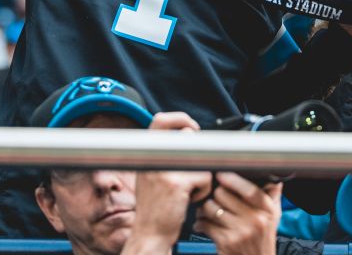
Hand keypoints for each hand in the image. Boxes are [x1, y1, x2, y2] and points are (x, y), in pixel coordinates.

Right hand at [121, 112, 209, 254]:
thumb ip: (164, 153)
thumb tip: (190, 134)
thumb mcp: (151, 173)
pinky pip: (205, 178)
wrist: (149, 232)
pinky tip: (189, 200)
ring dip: (201, 177)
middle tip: (188, 175)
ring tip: (187, 190)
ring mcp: (163, 169)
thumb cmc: (155, 205)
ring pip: (200, 159)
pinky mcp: (177, 184)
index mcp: (146, 153)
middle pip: (189, 138)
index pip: (161, 119)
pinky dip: (203, 191)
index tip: (192, 127)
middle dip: (197, 157)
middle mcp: (152, 157)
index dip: (181, 119)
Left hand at [195, 172, 281, 254]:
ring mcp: (240, 232)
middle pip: (223, 195)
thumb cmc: (263, 239)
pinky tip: (202, 224)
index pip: (248, 189)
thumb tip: (273, 177)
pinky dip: (200, 223)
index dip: (231, 179)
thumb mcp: (274, 217)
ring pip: (211, 208)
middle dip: (215, 195)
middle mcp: (255, 220)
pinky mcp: (226, 242)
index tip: (221, 175)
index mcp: (266, 210)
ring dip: (204, 209)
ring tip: (206, 211)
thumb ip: (272, 195)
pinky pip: (205, 224)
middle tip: (214, 198)